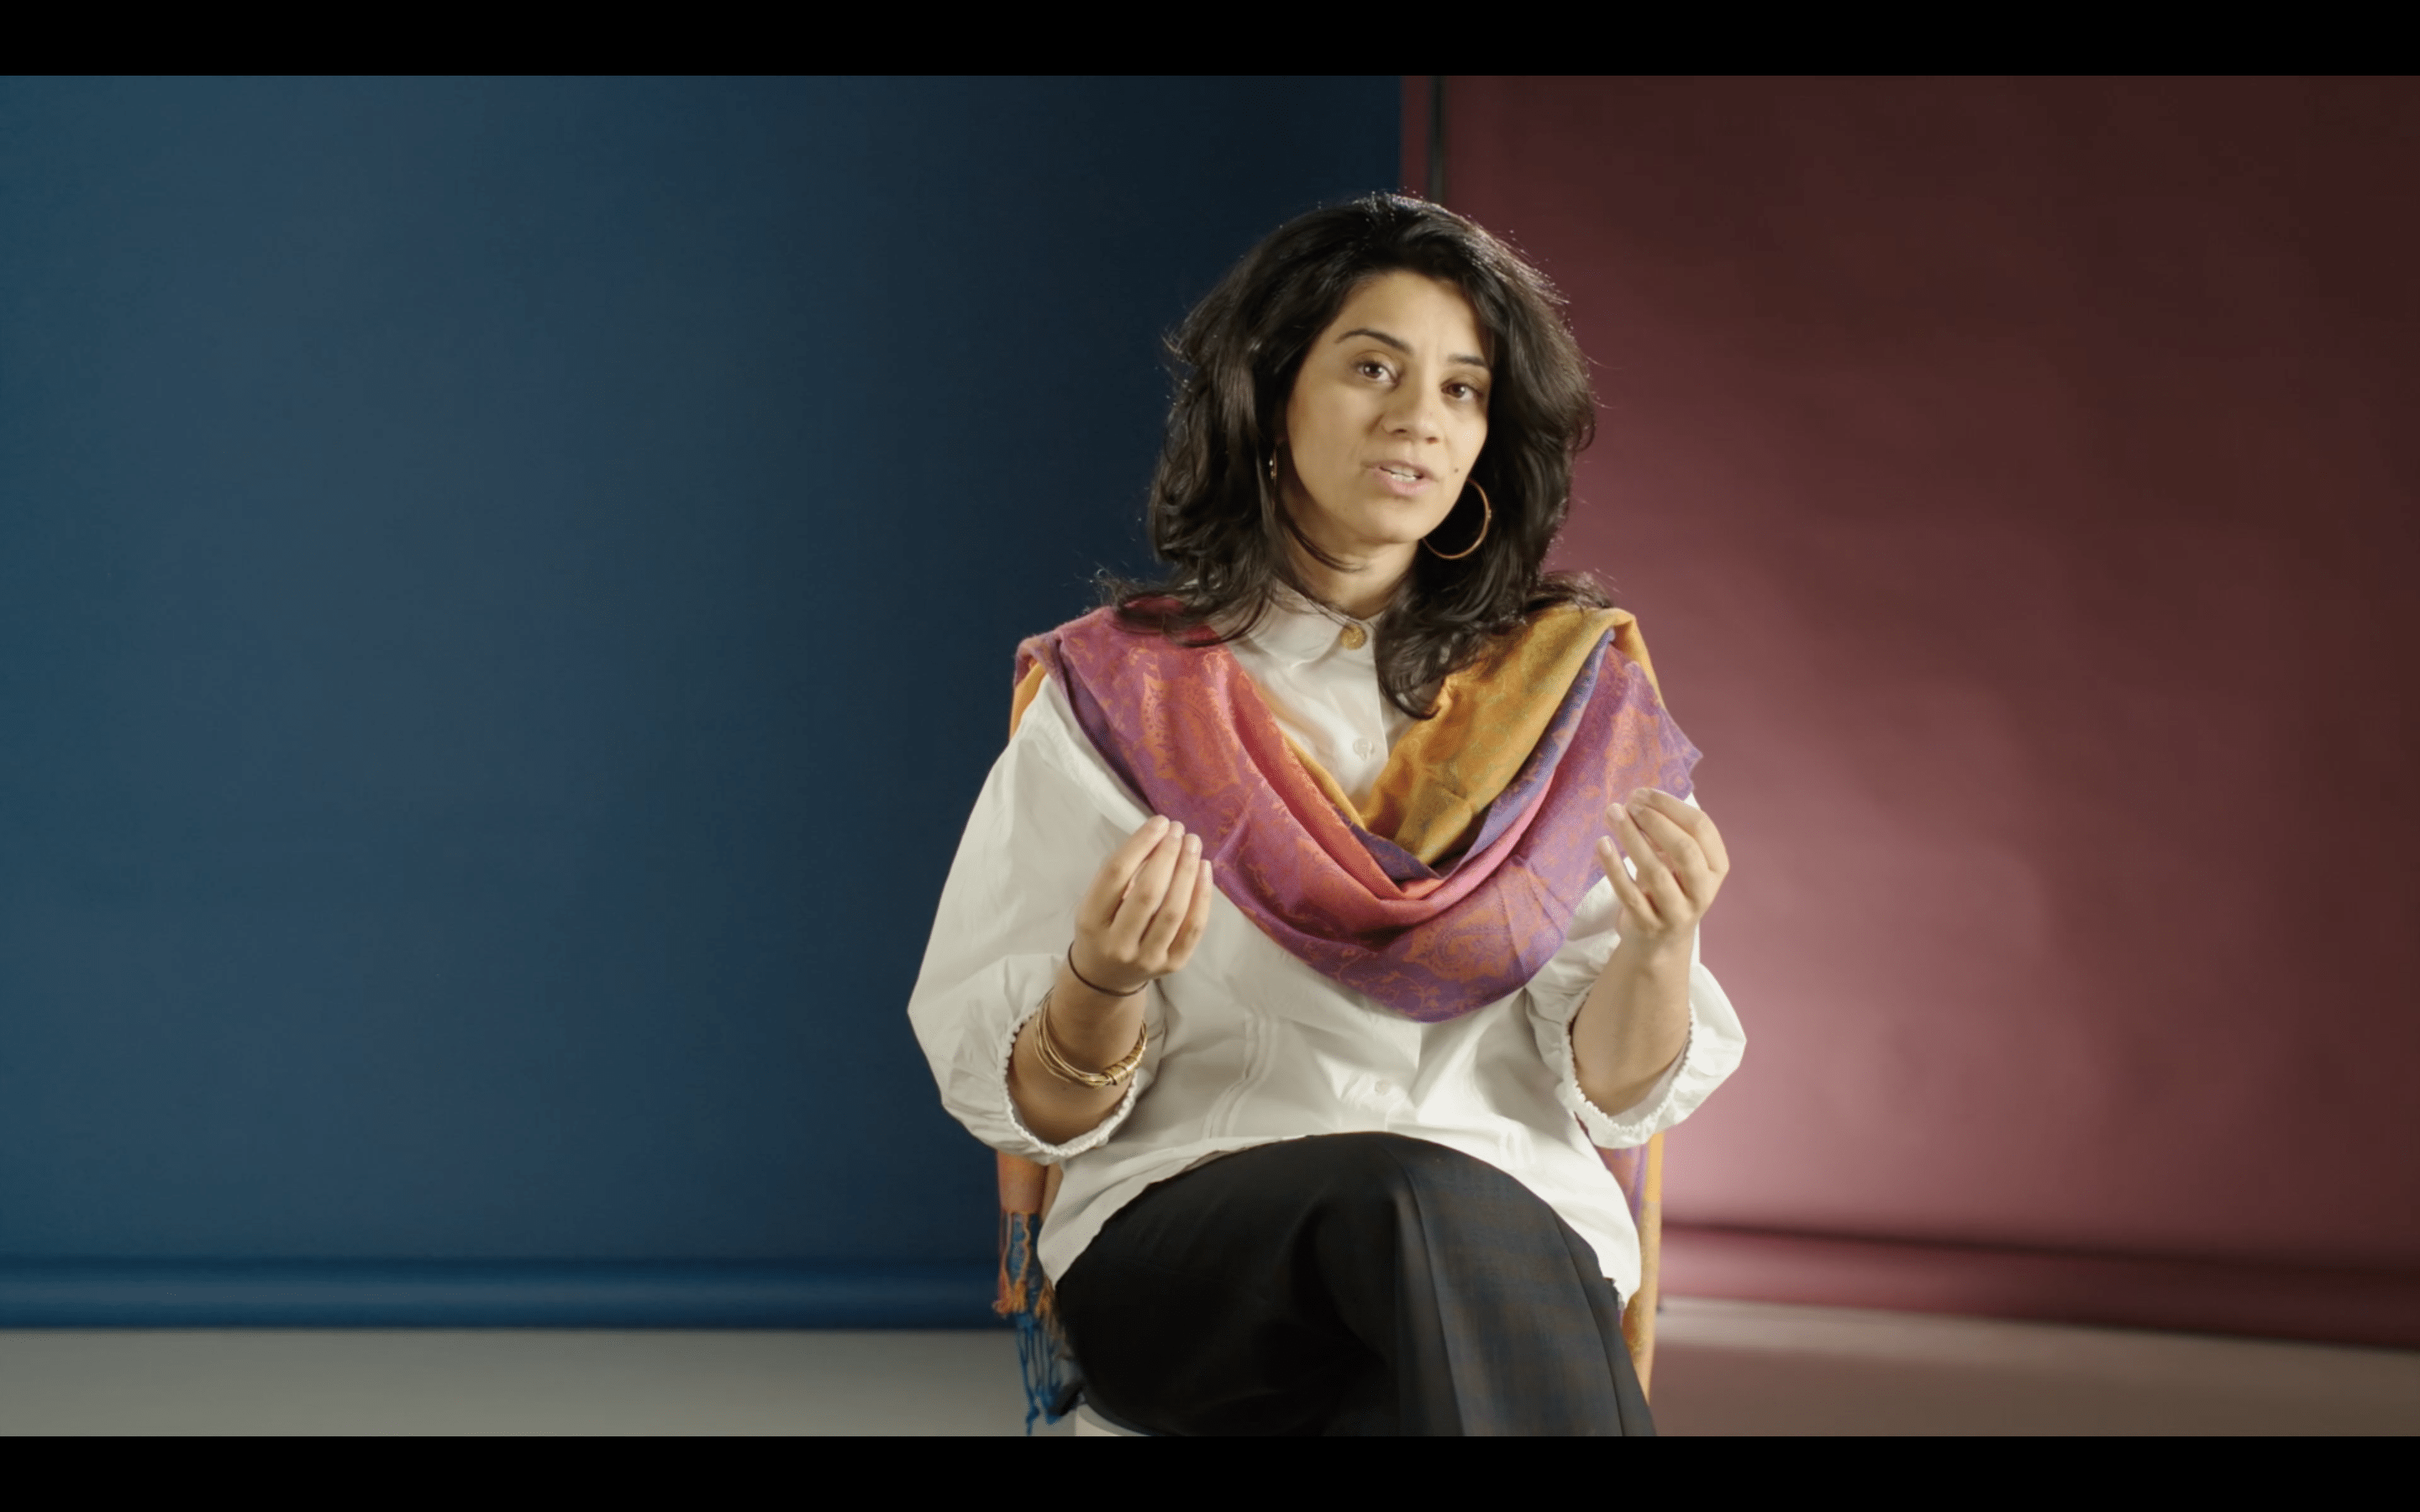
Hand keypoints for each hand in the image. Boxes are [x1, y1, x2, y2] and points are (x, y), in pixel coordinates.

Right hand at [1069, 815, 1213, 995]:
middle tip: (1179, 830)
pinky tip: (1204, 870)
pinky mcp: (1173, 965)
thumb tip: (1160, 835)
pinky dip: (1203, 896)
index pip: (1115, 874)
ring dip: (1187, 871)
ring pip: (1174, 911)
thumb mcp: (1096, 901)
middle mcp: (1117, 944)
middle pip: (1148, 893)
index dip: (1140, 844)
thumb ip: (1121, 873)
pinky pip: (1193, 928)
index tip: (1159, 822)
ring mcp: (1147, 958)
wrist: (1106, 976)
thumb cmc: (1103, 926)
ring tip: (1193, 844)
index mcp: (1091, 921)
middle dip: (1167, 855)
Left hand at [1597, 788, 1729, 958]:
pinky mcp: (1650, 925)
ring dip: (1632, 838)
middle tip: (1630, 804)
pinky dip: (1614, 867)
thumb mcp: (1676, 861)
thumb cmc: (1668, 888)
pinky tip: (1602, 844)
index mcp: (1716, 867)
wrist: (1659, 942)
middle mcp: (1703, 891)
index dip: (1671, 806)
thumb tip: (1639, 799)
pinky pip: (1629, 894)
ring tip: (1613, 814)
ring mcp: (1677, 912)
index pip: (1701, 828)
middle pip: (1685, 849)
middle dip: (1656, 821)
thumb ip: (1666, 833)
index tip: (1643, 794)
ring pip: (1656, 872)